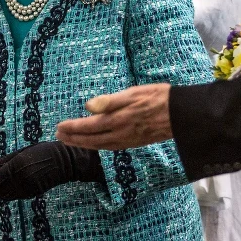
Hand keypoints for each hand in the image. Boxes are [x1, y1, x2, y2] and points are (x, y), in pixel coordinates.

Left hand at [0, 140, 103, 200]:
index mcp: (16, 165)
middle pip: (0, 189)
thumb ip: (5, 159)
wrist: (64, 161)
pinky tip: (6, 196)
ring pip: (9, 195)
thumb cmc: (43, 151)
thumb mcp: (22, 152)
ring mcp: (28, 186)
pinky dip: (10, 197)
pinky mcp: (35, 191)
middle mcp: (20, 177)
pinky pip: (19, 196)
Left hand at [55, 84, 172, 150]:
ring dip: (83, 144)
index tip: (59, 127)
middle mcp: (120, 133)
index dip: (72, 128)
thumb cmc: (158, 98)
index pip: (88, 126)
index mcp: (117, 119)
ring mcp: (128, 140)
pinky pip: (111, 147)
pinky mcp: (135, 142)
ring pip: (100, 145)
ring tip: (71, 141)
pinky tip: (96, 144)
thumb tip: (88, 106)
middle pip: (91, 139)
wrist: (181, 114)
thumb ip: (109, 101)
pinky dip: (98, 146)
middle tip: (59, 137)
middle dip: (73, 139)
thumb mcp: (133, 93)